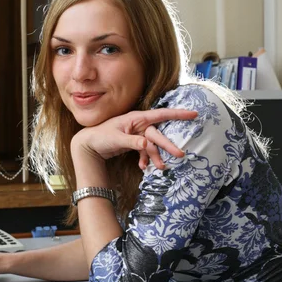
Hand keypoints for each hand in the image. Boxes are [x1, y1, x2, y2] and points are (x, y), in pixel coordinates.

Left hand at [72, 108, 196, 169]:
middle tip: (180, 154)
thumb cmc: (100, 136)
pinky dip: (145, 159)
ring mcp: (137, 134)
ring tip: (161, 168)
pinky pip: (144, 151)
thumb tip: (146, 144)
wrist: (88, 144)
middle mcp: (139, 125)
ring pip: (152, 145)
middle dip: (168, 145)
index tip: (194, 114)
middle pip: (158, 134)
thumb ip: (132, 141)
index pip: (161, 115)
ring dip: (156, 156)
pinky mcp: (134, 142)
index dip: (178, 114)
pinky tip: (143, 167)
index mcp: (136, 118)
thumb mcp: (116, 139)